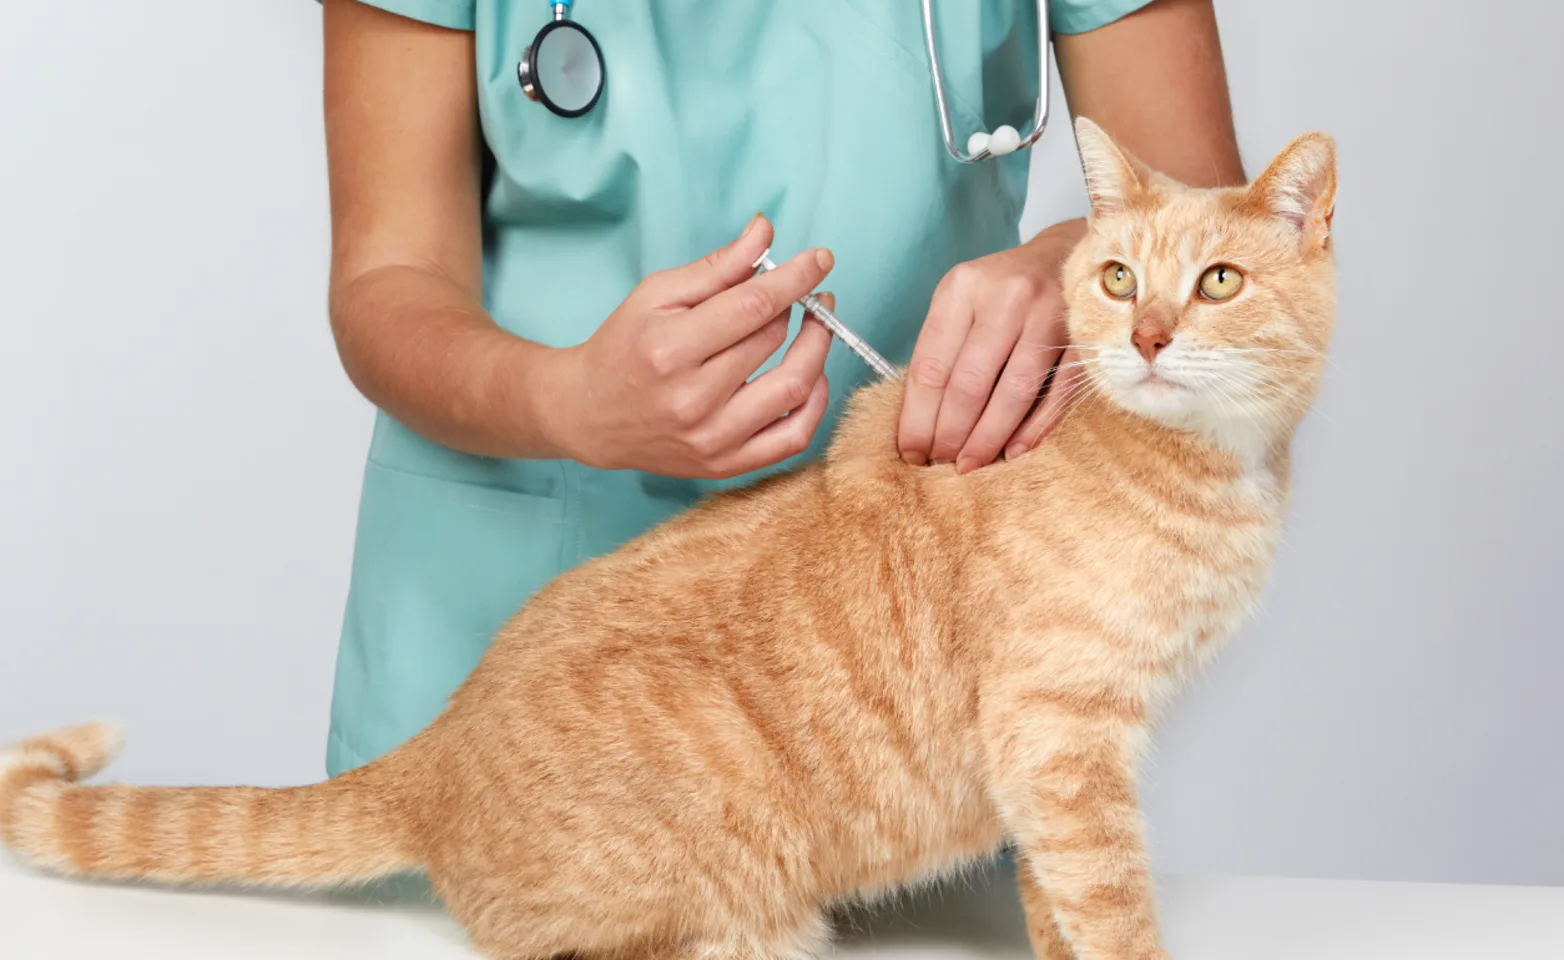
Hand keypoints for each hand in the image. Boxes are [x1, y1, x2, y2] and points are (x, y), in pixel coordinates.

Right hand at [547, 215, 835, 478]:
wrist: (589, 414)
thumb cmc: (623, 347)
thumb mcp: (656, 295)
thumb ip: (716, 266)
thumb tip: (764, 232)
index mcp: (670, 349)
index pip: (752, 306)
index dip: (795, 278)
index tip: (821, 259)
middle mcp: (693, 399)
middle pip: (772, 341)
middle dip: (799, 307)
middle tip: (805, 291)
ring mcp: (712, 438)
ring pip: (794, 389)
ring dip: (817, 349)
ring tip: (817, 325)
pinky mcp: (725, 464)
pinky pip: (793, 438)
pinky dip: (815, 404)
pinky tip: (812, 375)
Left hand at [897, 219, 1086, 472]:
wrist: (1068, 255)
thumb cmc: (1003, 290)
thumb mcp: (963, 301)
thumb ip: (943, 349)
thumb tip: (920, 422)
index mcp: (963, 288)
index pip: (931, 366)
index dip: (917, 417)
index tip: (910, 451)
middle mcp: (1006, 297)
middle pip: (968, 384)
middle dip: (949, 435)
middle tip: (939, 464)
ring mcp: (1050, 315)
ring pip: (1012, 393)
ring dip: (987, 439)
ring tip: (969, 465)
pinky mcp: (1085, 337)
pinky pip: (1055, 395)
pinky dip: (1032, 429)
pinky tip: (1012, 452)